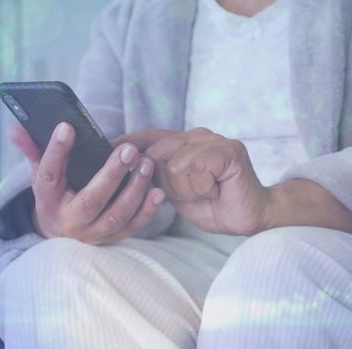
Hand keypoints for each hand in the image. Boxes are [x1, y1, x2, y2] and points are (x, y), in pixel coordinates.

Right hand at [8, 123, 165, 244]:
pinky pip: (133, 227)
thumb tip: (15, 128)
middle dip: (112, 174)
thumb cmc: (56, 195)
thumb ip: (33, 150)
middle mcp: (70, 220)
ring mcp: (93, 232)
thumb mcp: (41, 175)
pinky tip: (158, 191)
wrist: (61, 234)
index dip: (57, 150)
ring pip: (116, 215)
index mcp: (48, 199)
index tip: (68, 127)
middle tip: (129, 149)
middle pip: (92, 199)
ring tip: (146, 164)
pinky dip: (148, 210)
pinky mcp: (113, 238)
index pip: (49, 174)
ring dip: (135, 190)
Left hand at [114, 128, 271, 235]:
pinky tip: (214, 190)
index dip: (128, 144)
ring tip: (205, 192)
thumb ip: (156, 174)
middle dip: (165, 181)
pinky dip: (200, 186)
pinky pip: (196, 168)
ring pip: (176, 163)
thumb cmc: (212, 204)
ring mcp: (216, 140)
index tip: (103, 150)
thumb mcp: (174, 189)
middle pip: (158, 152)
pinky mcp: (230, 151)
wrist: (248, 216)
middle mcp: (199, 135)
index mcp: (185, 141)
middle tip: (191, 193)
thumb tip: (126, 167)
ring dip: (185, 187)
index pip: (149, 136)